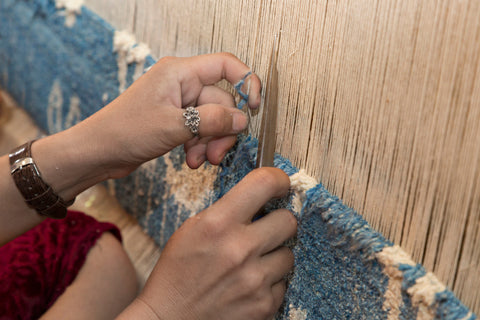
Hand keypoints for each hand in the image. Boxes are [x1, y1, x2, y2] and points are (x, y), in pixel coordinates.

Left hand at [79, 52, 260, 177]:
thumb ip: (212, 120)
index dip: (246, 83)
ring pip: (213, 120)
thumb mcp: (174, 126)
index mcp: (180, 72)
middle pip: (222, 101)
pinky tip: (191, 161)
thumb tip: (243, 119)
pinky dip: (200, 146)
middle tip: (217, 154)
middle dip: (222, 130)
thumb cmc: (125, 131)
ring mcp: (179, 103)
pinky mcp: (176, 120)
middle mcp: (182, 84)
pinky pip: (201, 130)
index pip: (225, 65)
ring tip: (200, 161)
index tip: (255, 107)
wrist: (98, 152)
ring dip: (211, 142)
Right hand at [121, 168, 296, 319]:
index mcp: (218, 224)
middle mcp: (240, 249)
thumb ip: (226, 211)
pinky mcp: (264, 305)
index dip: (278, 180)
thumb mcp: (192, 229)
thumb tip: (260, 198)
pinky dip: (269, 283)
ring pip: (289, 254)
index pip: (264, 184)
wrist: (170, 319)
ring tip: (252, 263)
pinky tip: (248, 285)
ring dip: (274, 256)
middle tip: (266, 228)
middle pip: (288, 220)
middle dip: (279, 222)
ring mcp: (254, 280)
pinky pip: (282, 283)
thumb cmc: (177, 273)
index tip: (280, 184)